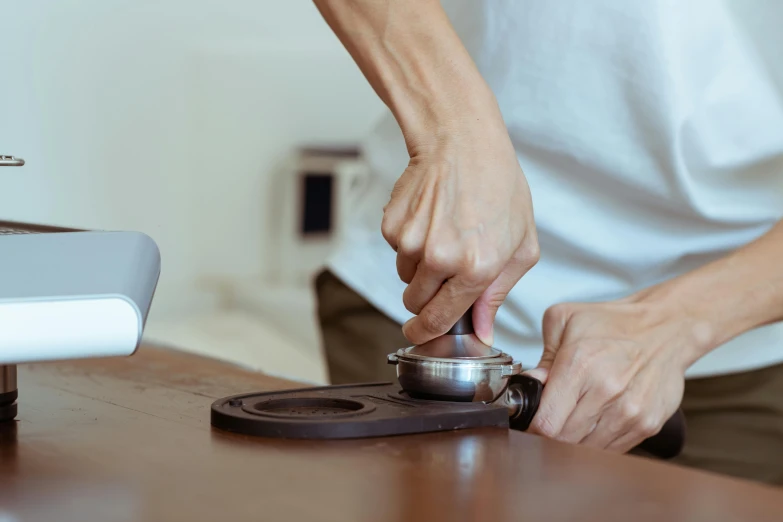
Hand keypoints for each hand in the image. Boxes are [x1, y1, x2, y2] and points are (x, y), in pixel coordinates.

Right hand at [382, 117, 538, 345]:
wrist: (462, 141)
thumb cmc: (498, 187)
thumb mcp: (521, 244)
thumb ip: (500, 293)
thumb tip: (481, 330)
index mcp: (477, 268)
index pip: (439, 320)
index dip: (426, 334)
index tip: (419, 336)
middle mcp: (441, 259)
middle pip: (415, 303)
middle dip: (426, 297)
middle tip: (445, 270)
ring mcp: (412, 242)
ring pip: (405, 277)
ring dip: (420, 267)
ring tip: (443, 234)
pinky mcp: (392, 226)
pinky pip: (396, 251)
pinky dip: (409, 242)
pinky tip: (430, 218)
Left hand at [525, 294, 709, 452]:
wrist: (666, 327)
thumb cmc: (614, 323)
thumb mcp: (564, 321)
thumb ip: (542, 356)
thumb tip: (530, 384)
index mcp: (580, 365)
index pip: (546, 422)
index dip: (533, 426)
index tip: (532, 420)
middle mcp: (606, 391)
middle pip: (564, 440)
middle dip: (552, 431)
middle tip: (553, 416)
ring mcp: (629, 412)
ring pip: (587, 449)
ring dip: (575, 439)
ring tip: (577, 415)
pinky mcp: (647, 425)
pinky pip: (612, 450)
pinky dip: (599, 441)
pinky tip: (598, 420)